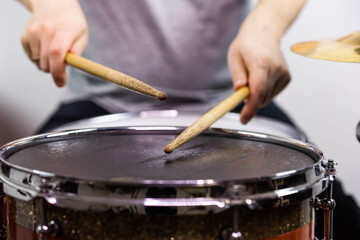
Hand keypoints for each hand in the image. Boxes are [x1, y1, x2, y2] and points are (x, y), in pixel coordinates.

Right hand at [21, 0, 87, 86]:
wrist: (53, 4)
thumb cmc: (72, 24)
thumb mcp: (82, 35)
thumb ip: (78, 51)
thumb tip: (72, 64)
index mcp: (64, 28)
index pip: (56, 53)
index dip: (58, 72)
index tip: (61, 83)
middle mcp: (46, 29)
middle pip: (46, 62)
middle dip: (55, 71)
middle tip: (63, 64)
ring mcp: (33, 32)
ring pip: (38, 63)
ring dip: (47, 64)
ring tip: (54, 52)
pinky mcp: (24, 36)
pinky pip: (32, 58)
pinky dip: (39, 59)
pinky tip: (45, 47)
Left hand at [227, 2, 294, 123]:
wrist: (265, 33)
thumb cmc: (246, 46)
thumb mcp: (234, 57)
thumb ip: (237, 75)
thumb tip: (239, 90)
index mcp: (261, 63)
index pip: (258, 91)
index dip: (251, 108)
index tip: (244, 119)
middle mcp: (276, 69)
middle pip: (262, 98)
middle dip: (249, 101)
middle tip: (241, 90)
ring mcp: (284, 74)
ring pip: (267, 98)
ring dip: (256, 96)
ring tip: (251, 78)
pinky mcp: (287, 78)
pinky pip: (272, 94)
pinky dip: (264, 93)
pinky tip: (261, 78)